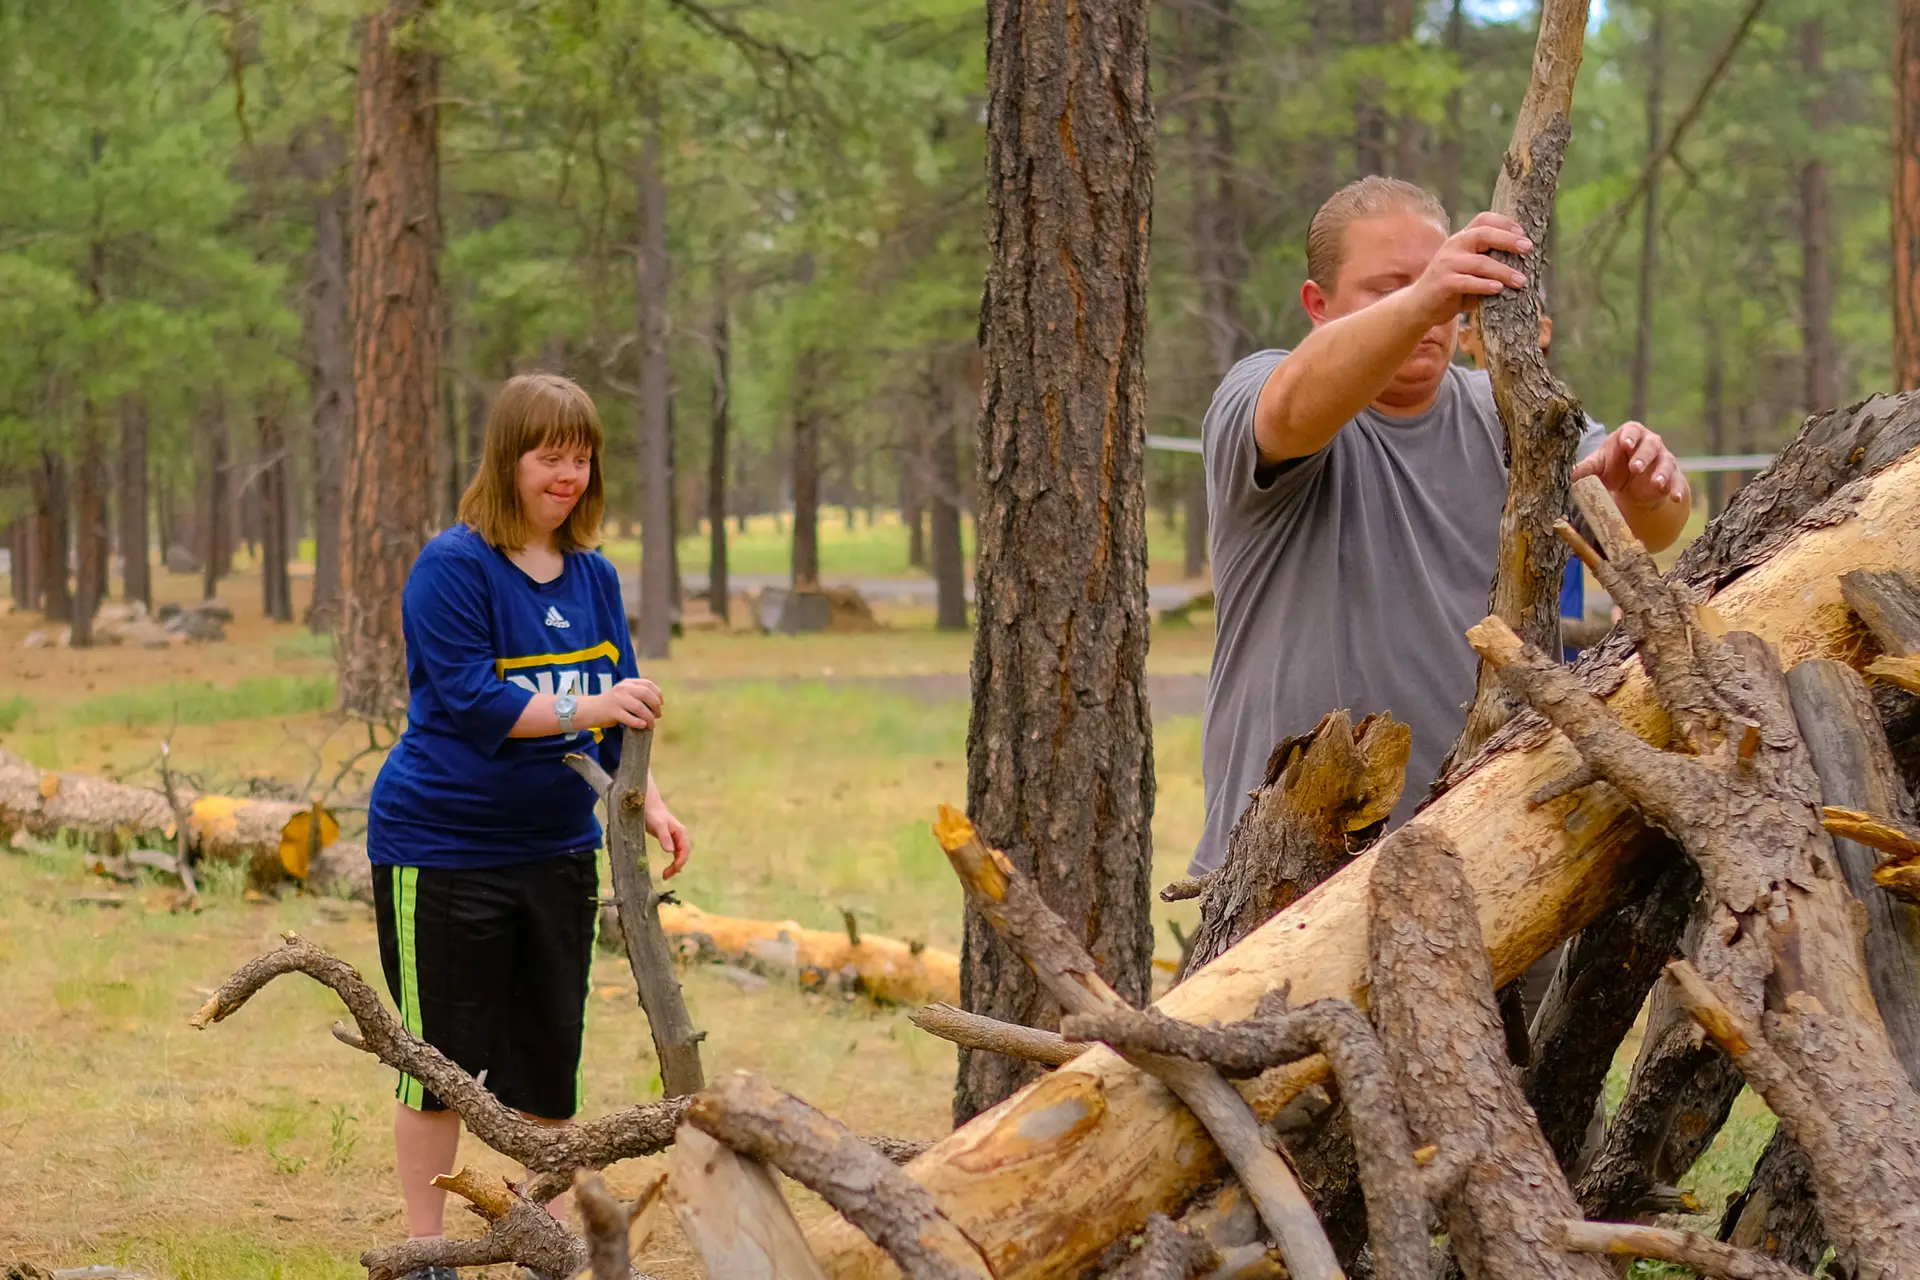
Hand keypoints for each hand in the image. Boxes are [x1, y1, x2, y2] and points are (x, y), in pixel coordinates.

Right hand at [588, 678, 662, 730]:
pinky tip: (642, 726)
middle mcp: (623, 689)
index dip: (658, 694)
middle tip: (658, 716)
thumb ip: (637, 695)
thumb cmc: (610, 705)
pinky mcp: (612, 711)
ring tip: (651, 724)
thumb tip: (657, 706)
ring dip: (649, 717)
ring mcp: (617, 699)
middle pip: (646, 695)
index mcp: (628, 683)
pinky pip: (629, 718)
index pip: (648, 684)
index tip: (661, 704)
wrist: (589, 710)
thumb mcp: (624, 694)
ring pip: (639, 707)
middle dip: (656, 706)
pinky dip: (638, 723)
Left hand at [644, 801, 690, 877]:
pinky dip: (673, 861)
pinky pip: (676, 852)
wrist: (647, 804)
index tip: (671, 871)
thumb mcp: (657, 825)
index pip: (684, 851)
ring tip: (666, 874)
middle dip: (677, 866)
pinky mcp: (670, 838)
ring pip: (680, 854)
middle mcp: (681, 835)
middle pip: (684, 854)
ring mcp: (676, 837)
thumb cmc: (652, 814)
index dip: (679, 862)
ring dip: (676, 865)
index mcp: (680, 832)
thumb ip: (664, 837)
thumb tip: (671, 852)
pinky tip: (668, 867)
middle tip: (665, 876)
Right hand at [1408, 212, 1532, 328]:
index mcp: (1462, 239)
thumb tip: (1524, 265)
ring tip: (1521, 281)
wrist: (1420, 306)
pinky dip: (1484, 285)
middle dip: (1508, 240)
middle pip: (1483, 234)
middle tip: (1528, 249)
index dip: (1505, 222)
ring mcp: (1446, 264)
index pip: (1483, 220)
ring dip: (1504, 271)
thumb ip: (1489, 263)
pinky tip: (1498, 289)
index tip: (1523, 233)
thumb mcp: (1471, 270)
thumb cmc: (1452, 288)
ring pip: (1480, 263)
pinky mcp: (1443, 283)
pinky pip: (1467, 282)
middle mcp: (1453, 246)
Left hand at [1571, 422, 1688, 508]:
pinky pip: (1677, 481)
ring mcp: (1663, 459)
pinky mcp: (1672, 477)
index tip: (1625, 444)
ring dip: (1661, 472)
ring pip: (1666, 462)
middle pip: (1651, 445)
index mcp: (1631, 435)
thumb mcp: (1598, 467)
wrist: (1629, 485)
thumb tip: (1572, 474)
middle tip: (1634, 468)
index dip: (1630, 436)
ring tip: (1656, 483)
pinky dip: (1677, 489)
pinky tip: (1675, 498)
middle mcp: (1650, 444)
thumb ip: (1587, 468)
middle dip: (1643, 456)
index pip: (1632, 430)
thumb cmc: (1612, 467)